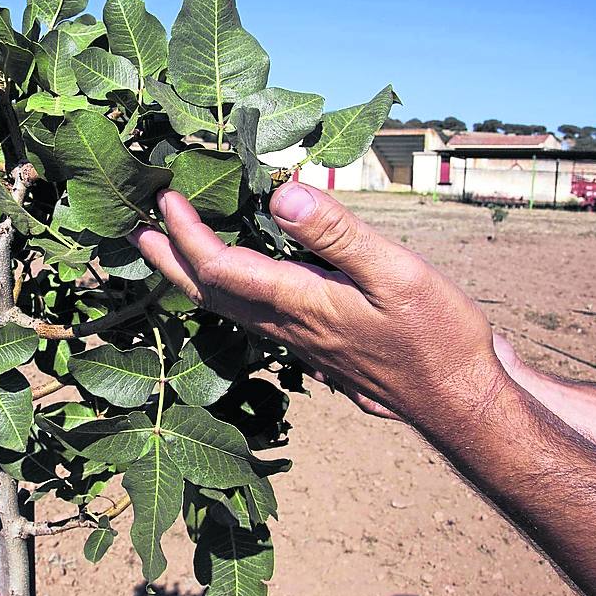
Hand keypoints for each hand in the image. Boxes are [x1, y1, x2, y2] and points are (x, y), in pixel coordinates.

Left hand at [130, 184, 508, 425]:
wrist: (459, 401)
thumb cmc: (436, 338)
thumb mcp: (396, 275)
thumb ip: (337, 235)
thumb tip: (281, 193)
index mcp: (298, 306)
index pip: (220, 267)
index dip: (185, 233)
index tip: (163, 198)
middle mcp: (286, 327)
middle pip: (208, 292)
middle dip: (168, 259)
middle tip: (137, 229)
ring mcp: (299, 341)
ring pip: (227, 307)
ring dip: (192, 275)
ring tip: (169, 250)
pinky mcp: (316, 345)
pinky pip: (252, 315)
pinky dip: (228, 290)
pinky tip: (234, 279)